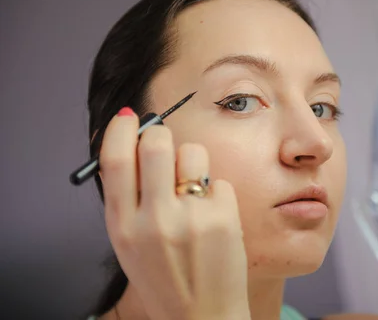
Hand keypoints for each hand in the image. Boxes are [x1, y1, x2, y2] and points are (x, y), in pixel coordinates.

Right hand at [99, 108, 249, 319]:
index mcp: (122, 226)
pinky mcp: (222, 217)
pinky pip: (218, 180)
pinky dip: (215, 192)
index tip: (128, 118)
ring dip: (193, 162)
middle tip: (165, 143)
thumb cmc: (165, 278)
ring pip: (193, 152)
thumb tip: (131, 144)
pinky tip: (213, 217)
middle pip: (156, 143)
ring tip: (194, 189)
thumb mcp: (129, 244)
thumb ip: (128, 199)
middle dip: (160, 133)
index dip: (120, 130)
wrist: (202, 317)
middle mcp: (153, 220)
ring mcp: (190, 218)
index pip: (115, 159)